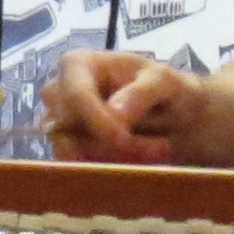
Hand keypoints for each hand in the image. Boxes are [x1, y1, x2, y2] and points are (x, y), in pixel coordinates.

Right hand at [42, 46, 207, 161]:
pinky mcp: (70, 151)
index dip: (97, 121)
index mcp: (77, 64)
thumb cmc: (164, 88)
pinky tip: (143, 161)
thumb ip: (141, 93)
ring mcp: (61, 124)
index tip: (124, 139)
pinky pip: (81, 169)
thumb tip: (115, 114)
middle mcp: (60, 93)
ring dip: (117, 159)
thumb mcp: (164, 81)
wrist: (174, 116)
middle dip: (112, 145)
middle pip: (68, 128)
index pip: (75, 95)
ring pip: (74, 153)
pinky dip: (113, 169)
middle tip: (159, 146)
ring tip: (157, 152)